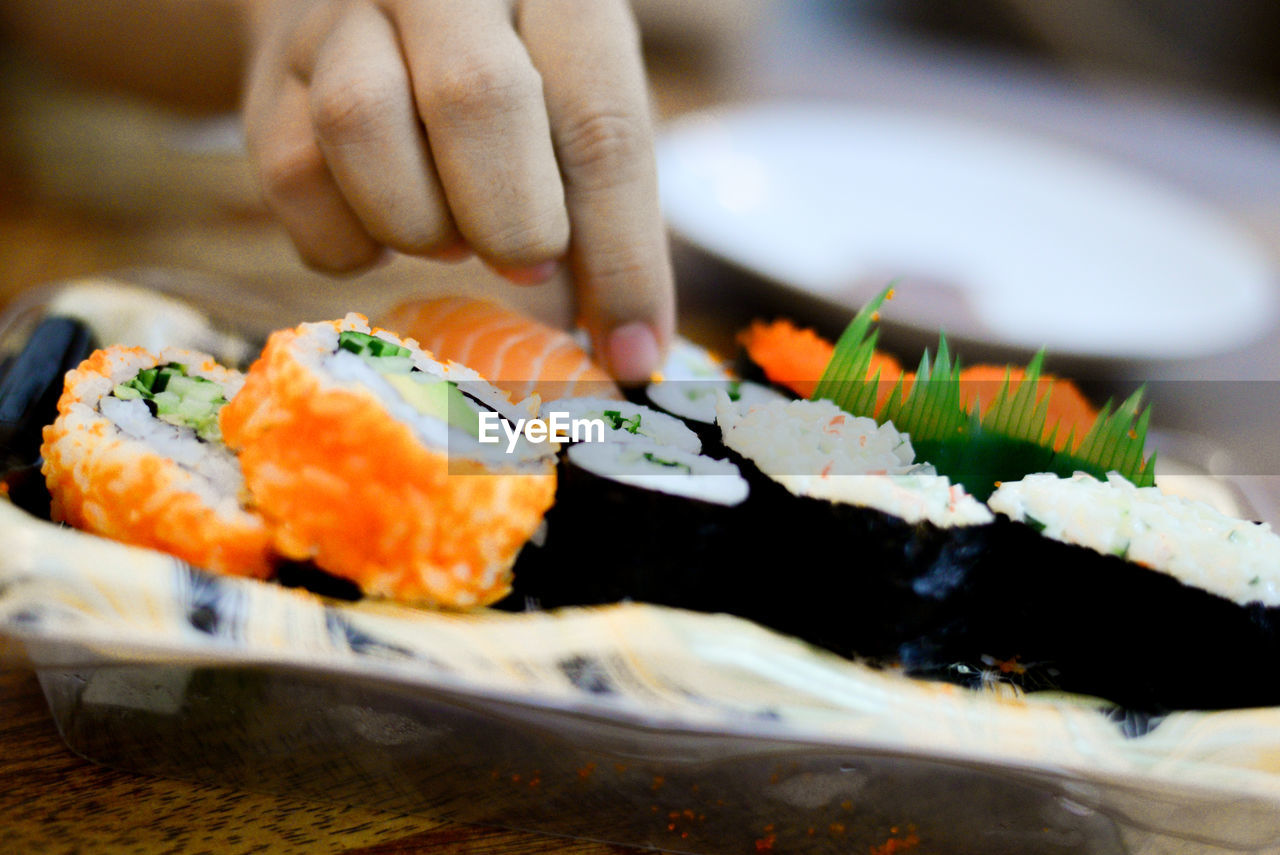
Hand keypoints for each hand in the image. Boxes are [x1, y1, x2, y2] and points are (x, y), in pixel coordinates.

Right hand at [241, 0, 672, 381]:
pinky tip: (385, 228)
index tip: (630, 352)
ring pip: (362, 124)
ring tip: (454, 235)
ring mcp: (338, 19)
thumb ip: (606, 214)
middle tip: (531, 263)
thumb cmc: (512, 79)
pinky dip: (350, 241)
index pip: (601, 124)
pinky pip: (295, 179)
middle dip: (513, 220)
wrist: (371, 8)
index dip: (622, 257)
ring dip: (422, 223)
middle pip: (477, 100)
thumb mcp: (577, 111)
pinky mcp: (269, 81)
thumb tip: (629, 350)